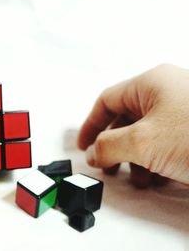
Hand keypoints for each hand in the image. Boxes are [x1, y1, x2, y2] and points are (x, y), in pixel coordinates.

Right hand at [78, 64, 188, 186]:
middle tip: (107, 166)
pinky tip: (159, 178)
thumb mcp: (142, 142)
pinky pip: (164, 142)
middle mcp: (166, 92)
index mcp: (151, 83)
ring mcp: (182, 111)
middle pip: (125, 119)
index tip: (83, 147)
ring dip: (135, 159)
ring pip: (145, 134)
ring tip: (138, 178)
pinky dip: (155, 161)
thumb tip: (92, 152)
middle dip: (113, 146)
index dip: (90, 124)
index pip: (107, 100)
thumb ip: (107, 146)